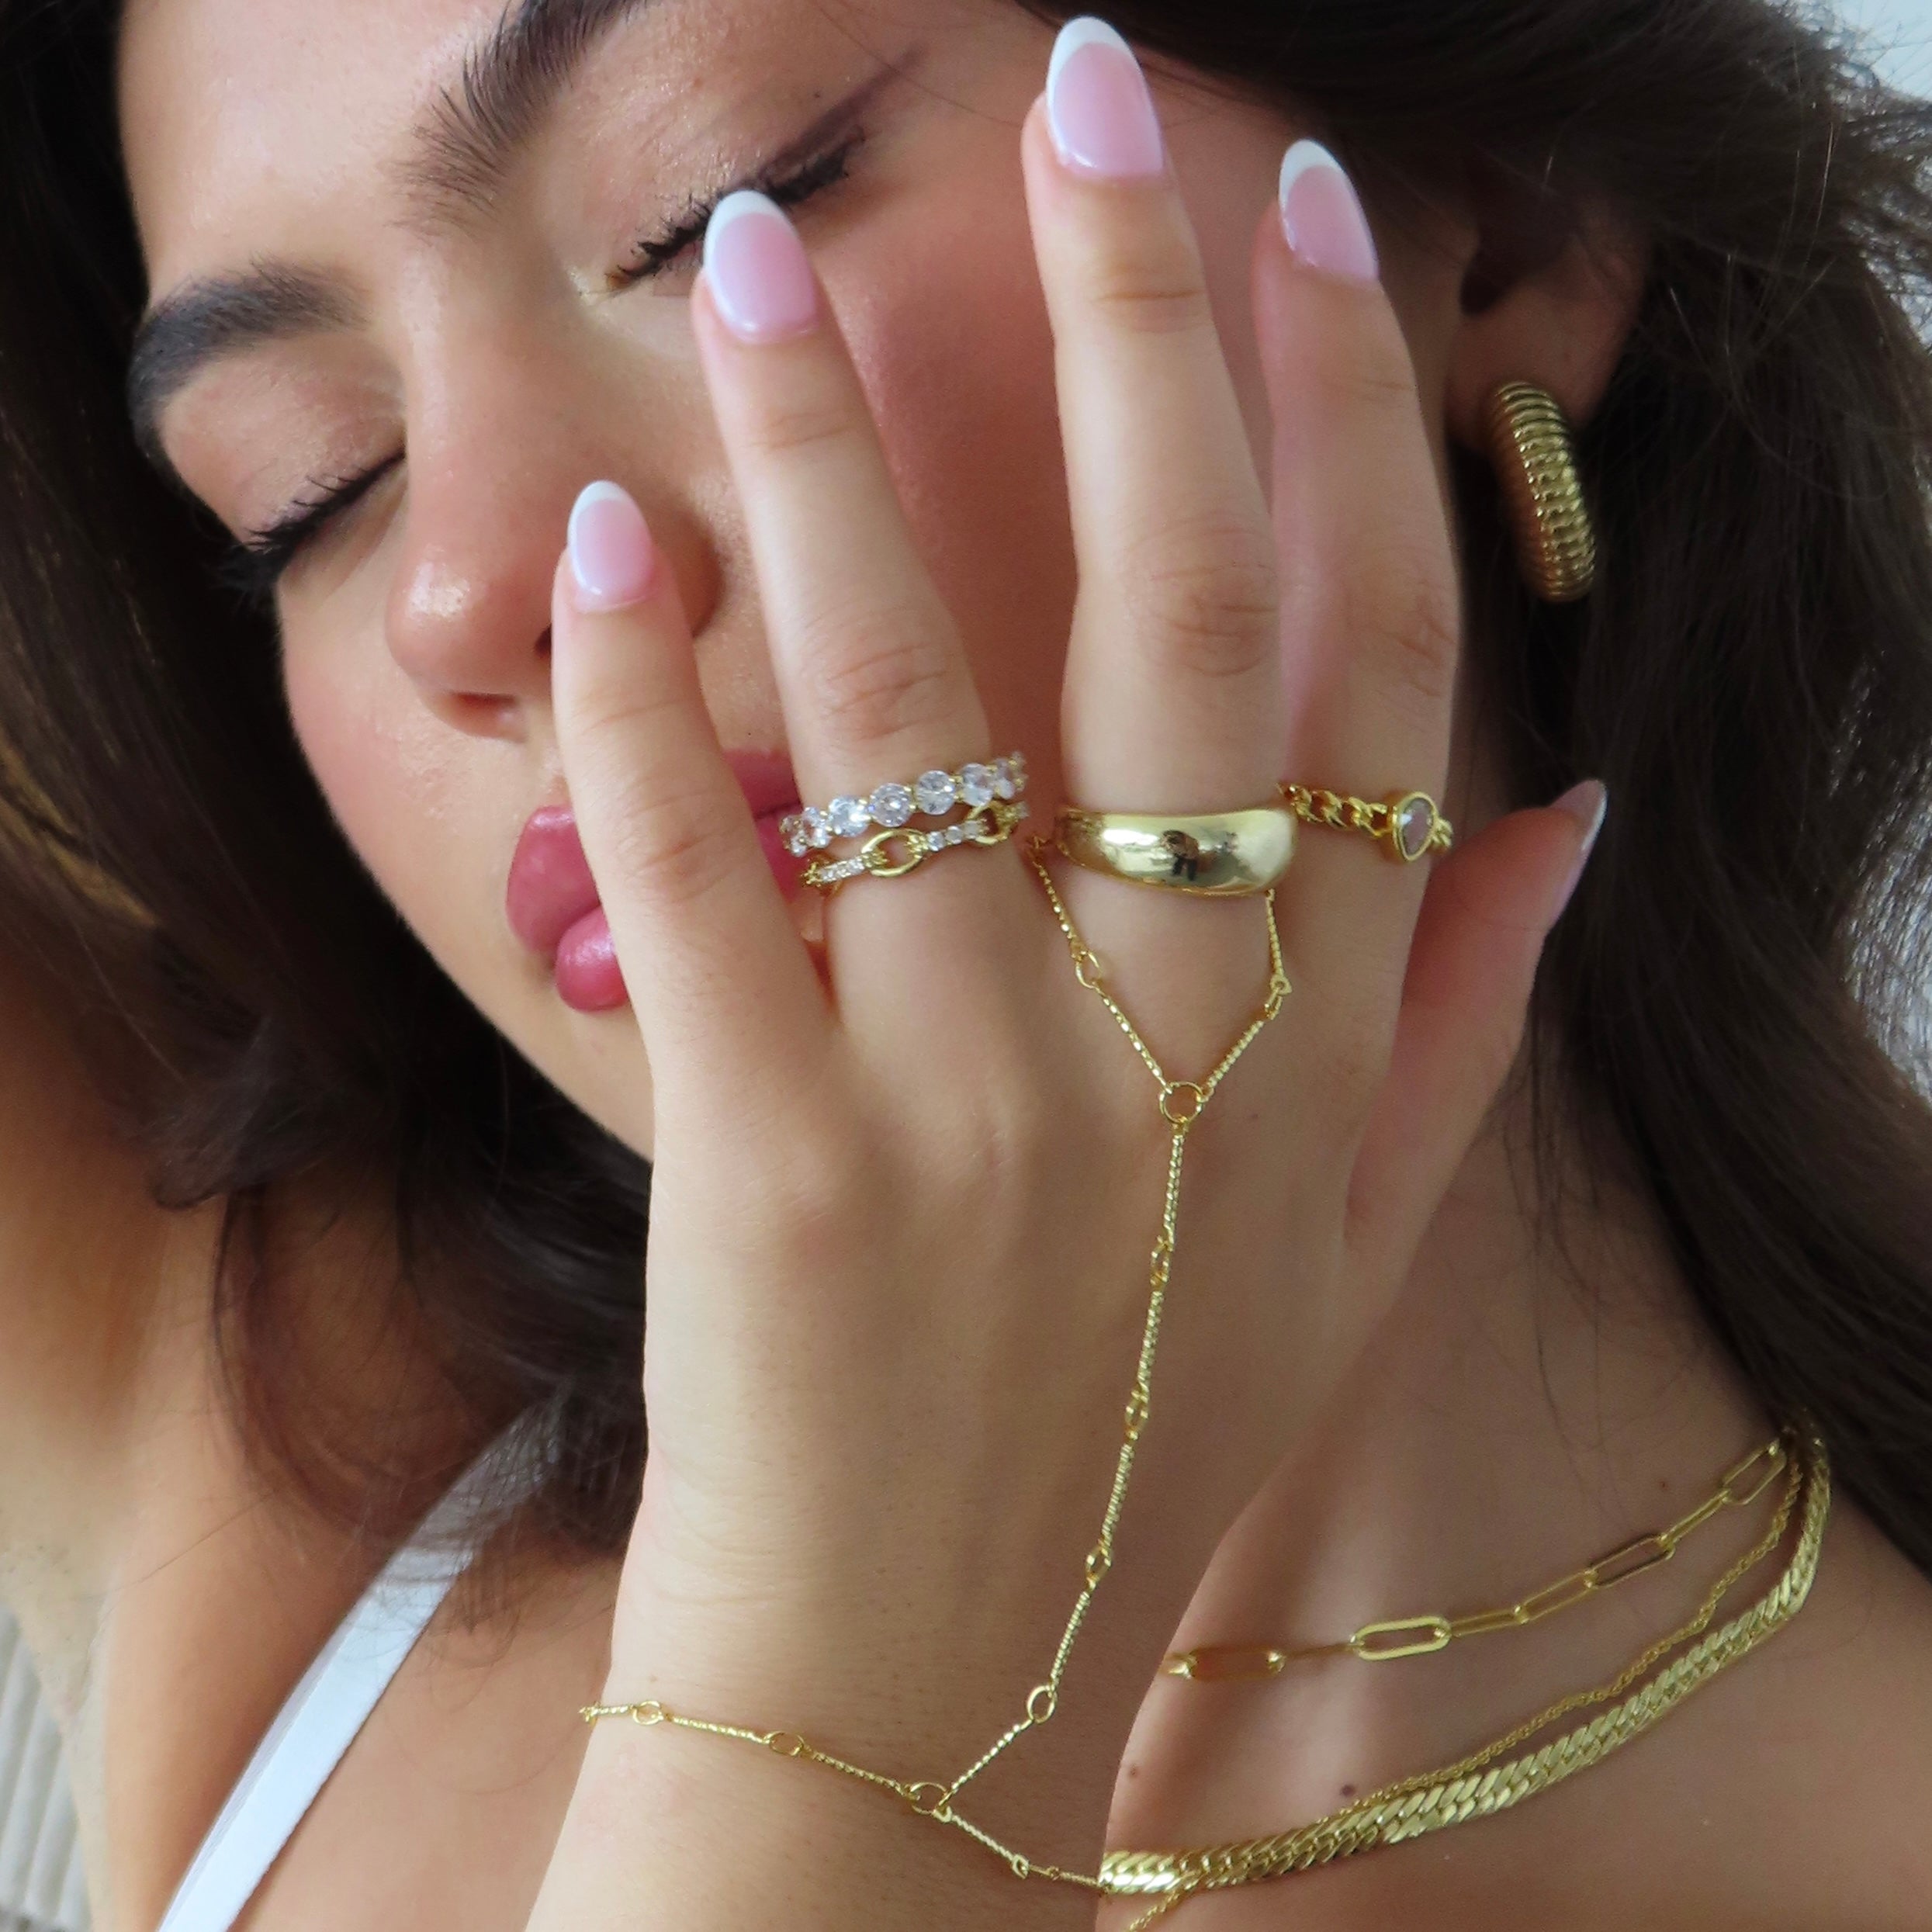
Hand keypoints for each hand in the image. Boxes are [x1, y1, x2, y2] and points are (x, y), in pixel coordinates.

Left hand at [542, 25, 1596, 1911]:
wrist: (938, 1686)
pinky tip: (611, 548)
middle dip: (1140, 332)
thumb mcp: (1360, 1260)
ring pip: (911, 712)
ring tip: (759, 265)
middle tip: (1098, 94)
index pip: (1364, 663)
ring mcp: (963, 1100)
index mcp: (1316, 1042)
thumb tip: (1563, 804)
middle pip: (1173, 618)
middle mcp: (1167, 1041)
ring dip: (832, 462)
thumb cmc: (1148, 1455)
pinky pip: (701, 883)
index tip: (1300, 222)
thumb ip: (1462, 1024)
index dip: (1341, 420)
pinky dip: (647, 708)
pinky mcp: (767, 1164)